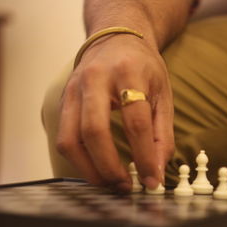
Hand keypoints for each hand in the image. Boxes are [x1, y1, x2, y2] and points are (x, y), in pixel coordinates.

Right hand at [55, 34, 173, 191]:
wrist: (115, 39)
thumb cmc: (143, 68)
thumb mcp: (163, 94)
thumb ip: (163, 134)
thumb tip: (157, 172)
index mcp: (128, 73)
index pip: (136, 121)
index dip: (145, 156)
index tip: (152, 181)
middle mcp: (95, 79)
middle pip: (95, 131)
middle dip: (110, 167)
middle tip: (126, 186)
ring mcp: (73, 89)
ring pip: (70, 139)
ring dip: (89, 169)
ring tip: (110, 183)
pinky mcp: (63, 100)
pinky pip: (64, 137)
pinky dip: (79, 160)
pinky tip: (96, 168)